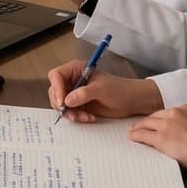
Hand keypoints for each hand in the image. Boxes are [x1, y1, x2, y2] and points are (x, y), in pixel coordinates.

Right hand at [45, 62, 160, 122]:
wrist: (131, 101)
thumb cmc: (120, 89)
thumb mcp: (102, 89)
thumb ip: (84, 94)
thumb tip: (68, 100)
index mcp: (76, 69)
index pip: (56, 76)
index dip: (57, 88)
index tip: (62, 101)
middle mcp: (73, 80)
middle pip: (55, 91)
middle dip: (62, 104)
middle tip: (71, 112)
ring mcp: (75, 93)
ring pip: (60, 104)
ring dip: (70, 113)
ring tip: (83, 117)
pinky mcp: (78, 105)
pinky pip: (69, 112)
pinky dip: (76, 117)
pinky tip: (88, 117)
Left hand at [128, 105, 186, 170]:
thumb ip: (186, 124)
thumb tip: (176, 132)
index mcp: (186, 108)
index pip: (165, 112)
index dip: (157, 119)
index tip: (152, 122)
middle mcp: (176, 112)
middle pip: (154, 116)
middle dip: (146, 122)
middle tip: (138, 127)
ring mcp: (167, 124)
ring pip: (146, 124)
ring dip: (138, 128)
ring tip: (132, 132)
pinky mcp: (162, 137)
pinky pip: (143, 135)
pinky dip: (136, 136)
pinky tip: (132, 138)